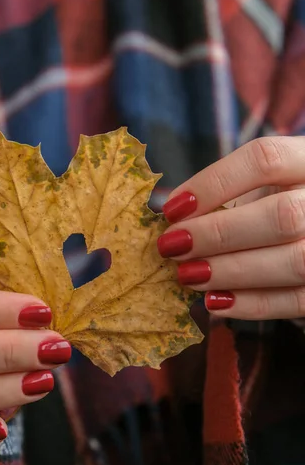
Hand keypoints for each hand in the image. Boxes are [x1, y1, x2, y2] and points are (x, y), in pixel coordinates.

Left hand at [158, 136, 304, 319]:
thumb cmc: (279, 201)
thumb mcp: (261, 186)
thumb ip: (226, 196)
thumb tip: (173, 218)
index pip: (265, 160)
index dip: (213, 184)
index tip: (172, 209)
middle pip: (282, 215)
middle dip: (218, 234)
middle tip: (172, 246)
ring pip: (293, 261)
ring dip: (230, 271)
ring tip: (187, 275)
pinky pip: (297, 300)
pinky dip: (251, 304)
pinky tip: (214, 301)